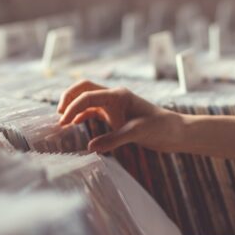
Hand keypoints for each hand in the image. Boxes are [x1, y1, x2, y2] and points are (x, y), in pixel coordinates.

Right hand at [57, 80, 182, 153]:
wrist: (175, 131)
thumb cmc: (160, 128)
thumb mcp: (137, 133)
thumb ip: (114, 139)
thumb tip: (91, 147)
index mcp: (117, 96)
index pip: (88, 96)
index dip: (72, 107)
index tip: (63, 123)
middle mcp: (114, 96)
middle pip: (84, 88)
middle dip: (68, 98)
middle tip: (59, 115)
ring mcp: (114, 105)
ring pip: (87, 98)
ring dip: (74, 106)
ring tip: (62, 122)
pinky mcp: (115, 114)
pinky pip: (93, 110)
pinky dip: (81, 115)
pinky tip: (74, 124)